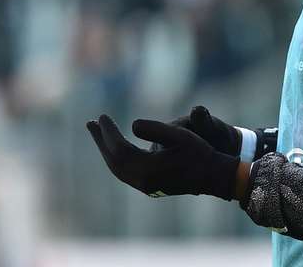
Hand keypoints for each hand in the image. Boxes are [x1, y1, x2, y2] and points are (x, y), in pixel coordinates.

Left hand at [86, 114, 239, 199]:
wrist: (212, 176)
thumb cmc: (198, 153)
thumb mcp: (180, 135)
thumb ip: (155, 129)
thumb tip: (132, 125)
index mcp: (149, 170)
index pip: (120, 149)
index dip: (109, 132)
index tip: (102, 116)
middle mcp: (143, 181)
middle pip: (114, 160)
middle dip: (101, 140)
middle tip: (91, 123)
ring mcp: (145, 186)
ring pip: (117, 168)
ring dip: (106, 149)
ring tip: (97, 132)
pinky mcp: (148, 186)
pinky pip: (124, 171)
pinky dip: (116, 157)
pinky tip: (113, 146)